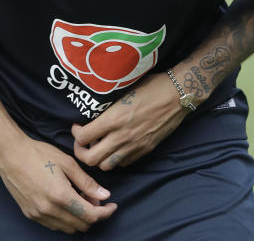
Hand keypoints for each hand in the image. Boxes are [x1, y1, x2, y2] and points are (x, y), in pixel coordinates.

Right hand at [0, 135, 116, 233]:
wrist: (10, 155)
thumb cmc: (39, 154)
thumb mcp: (67, 163)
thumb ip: (87, 182)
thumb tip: (104, 195)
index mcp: (61, 196)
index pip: (91, 215)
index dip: (105, 212)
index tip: (112, 205)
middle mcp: (49, 210)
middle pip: (81, 225)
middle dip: (93, 214)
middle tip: (94, 197)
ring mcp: (39, 215)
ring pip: (68, 228)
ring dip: (79, 218)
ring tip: (80, 198)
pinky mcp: (30, 215)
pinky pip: (54, 225)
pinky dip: (65, 219)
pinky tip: (66, 202)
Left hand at [72, 73, 188, 170]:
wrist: (177, 95)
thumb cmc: (150, 87)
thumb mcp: (123, 91)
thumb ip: (107, 108)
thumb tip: (92, 115)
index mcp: (113, 119)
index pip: (83, 137)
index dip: (76, 133)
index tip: (78, 127)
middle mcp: (121, 136)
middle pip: (90, 159)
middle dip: (81, 152)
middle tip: (82, 142)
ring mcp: (134, 146)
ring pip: (106, 166)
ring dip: (99, 158)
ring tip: (99, 146)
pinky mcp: (145, 150)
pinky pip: (124, 163)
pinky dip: (116, 159)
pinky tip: (116, 147)